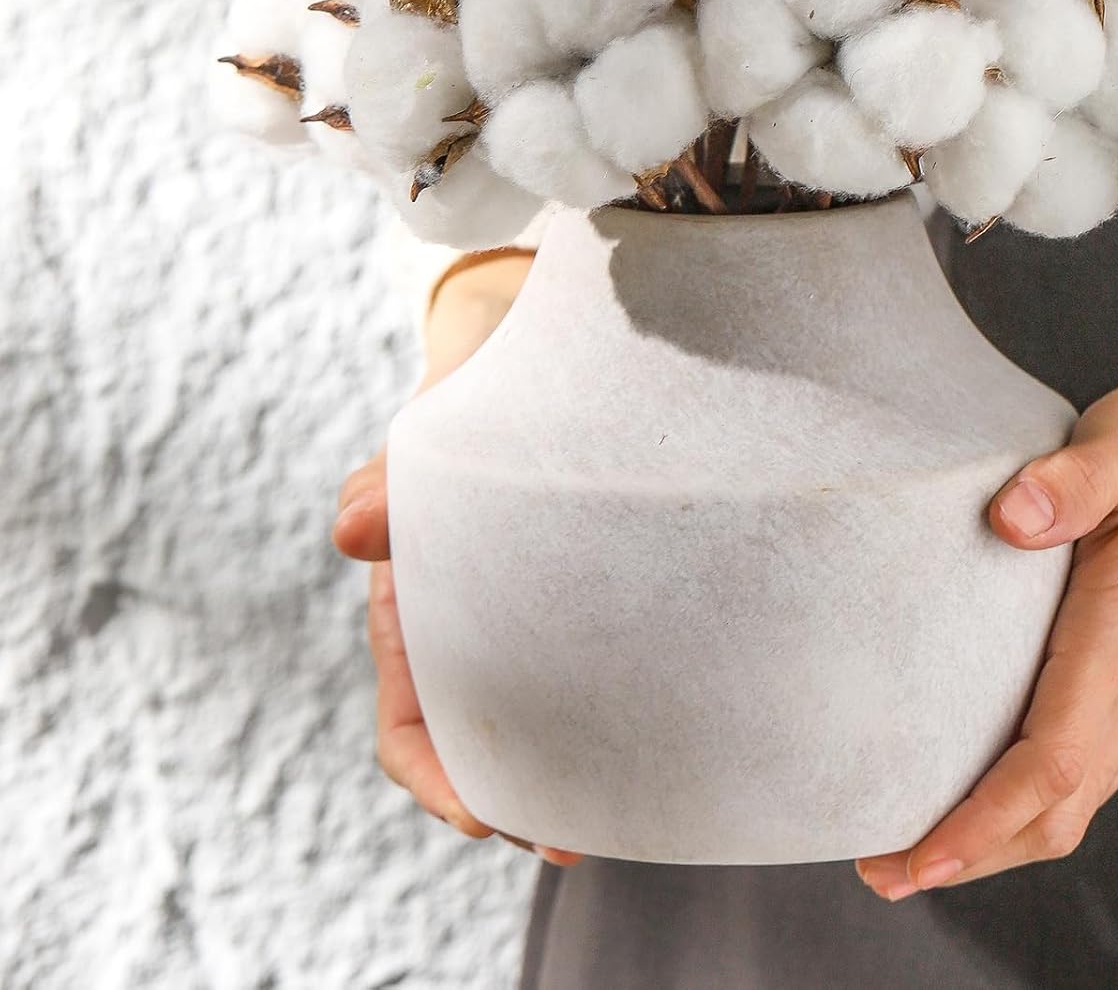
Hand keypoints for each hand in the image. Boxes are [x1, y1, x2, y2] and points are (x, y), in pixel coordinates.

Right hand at [333, 251, 583, 866]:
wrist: (526, 376)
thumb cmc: (462, 419)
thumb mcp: (418, 450)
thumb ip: (384, 486)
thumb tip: (352, 532)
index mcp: (413, 623)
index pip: (407, 731)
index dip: (436, 782)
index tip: (484, 819)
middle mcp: (467, 639)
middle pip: (482, 750)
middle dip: (519, 803)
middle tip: (577, 839)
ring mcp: (527, 628)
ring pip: (542, 724)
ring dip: (572, 774)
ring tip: (632, 805)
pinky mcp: (587, 608)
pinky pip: (594, 674)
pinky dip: (616, 712)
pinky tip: (667, 724)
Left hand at [857, 335, 1117, 899]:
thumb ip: (1075, 479)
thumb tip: (1009, 516)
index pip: (1050, 762)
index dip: (977, 822)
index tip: (911, 860)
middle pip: (1058, 808)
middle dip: (970, 850)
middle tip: (881, 868)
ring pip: (1081, 796)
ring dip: (1002, 832)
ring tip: (920, 838)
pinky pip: (1099, 762)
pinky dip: (1040, 795)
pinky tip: (994, 777)